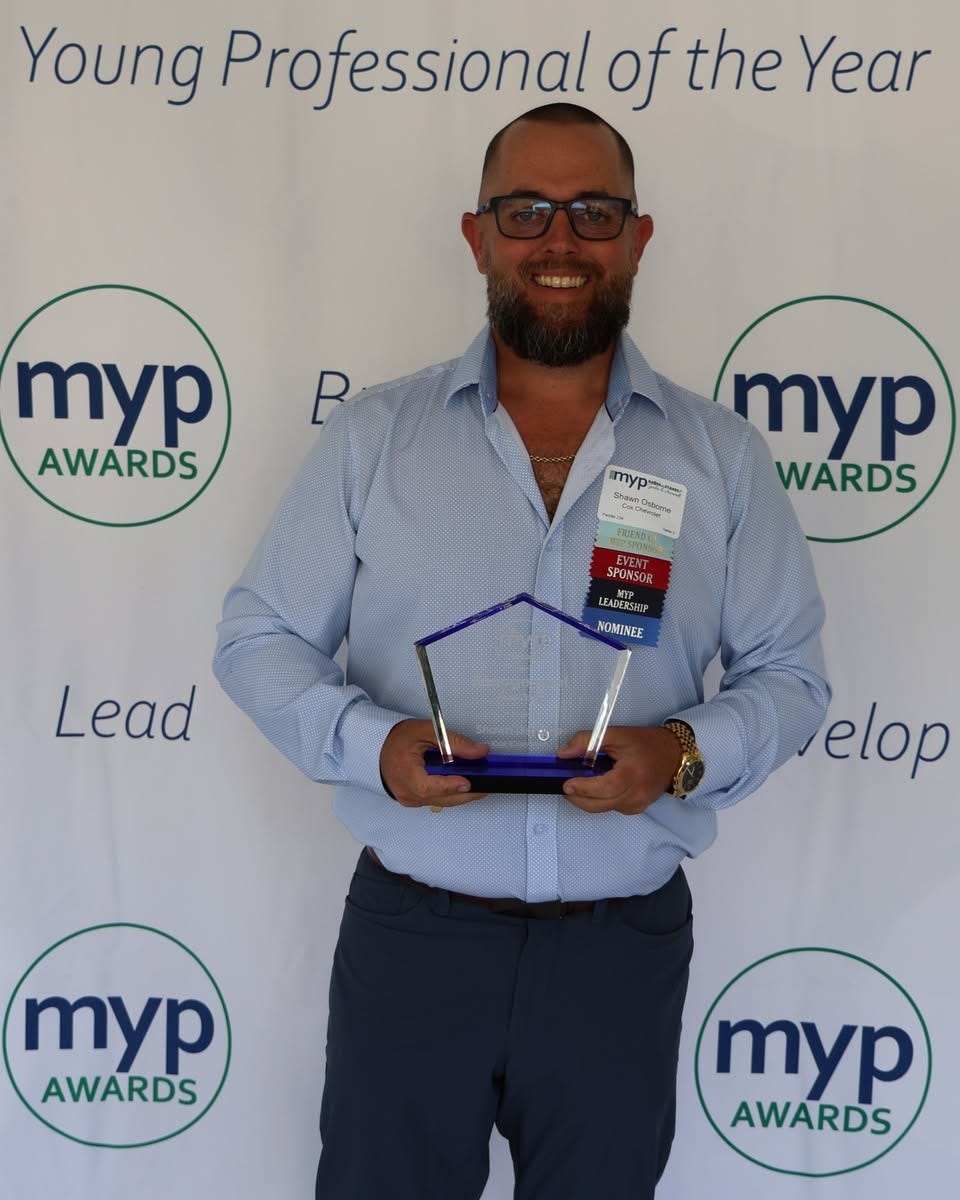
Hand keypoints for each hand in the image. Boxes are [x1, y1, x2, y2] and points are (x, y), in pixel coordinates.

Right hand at [379, 719, 489, 808]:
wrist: (376, 748)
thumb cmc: (399, 738)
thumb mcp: (426, 731)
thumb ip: (454, 742)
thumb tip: (481, 752)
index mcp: (404, 772)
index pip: (427, 786)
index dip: (449, 786)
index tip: (467, 783)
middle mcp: (405, 791)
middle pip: (439, 798)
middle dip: (465, 794)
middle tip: (486, 787)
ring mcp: (409, 799)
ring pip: (440, 801)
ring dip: (460, 795)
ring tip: (480, 786)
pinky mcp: (413, 800)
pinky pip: (435, 800)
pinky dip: (450, 794)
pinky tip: (462, 786)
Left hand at [556, 725, 680, 815]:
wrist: (675, 756)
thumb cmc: (648, 744)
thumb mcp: (617, 735)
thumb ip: (587, 741)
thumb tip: (563, 753)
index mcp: (632, 774)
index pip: (604, 788)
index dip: (583, 788)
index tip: (566, 783)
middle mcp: (636, 795)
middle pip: (599, 804)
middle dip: (578, 797)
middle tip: (564, 785)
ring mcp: (636, 805)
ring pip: (603, 808)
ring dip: (587, 799)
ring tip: (578, 784)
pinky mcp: (636, 809)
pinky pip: (611, 807)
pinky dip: (600, 800)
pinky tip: (598, 787)